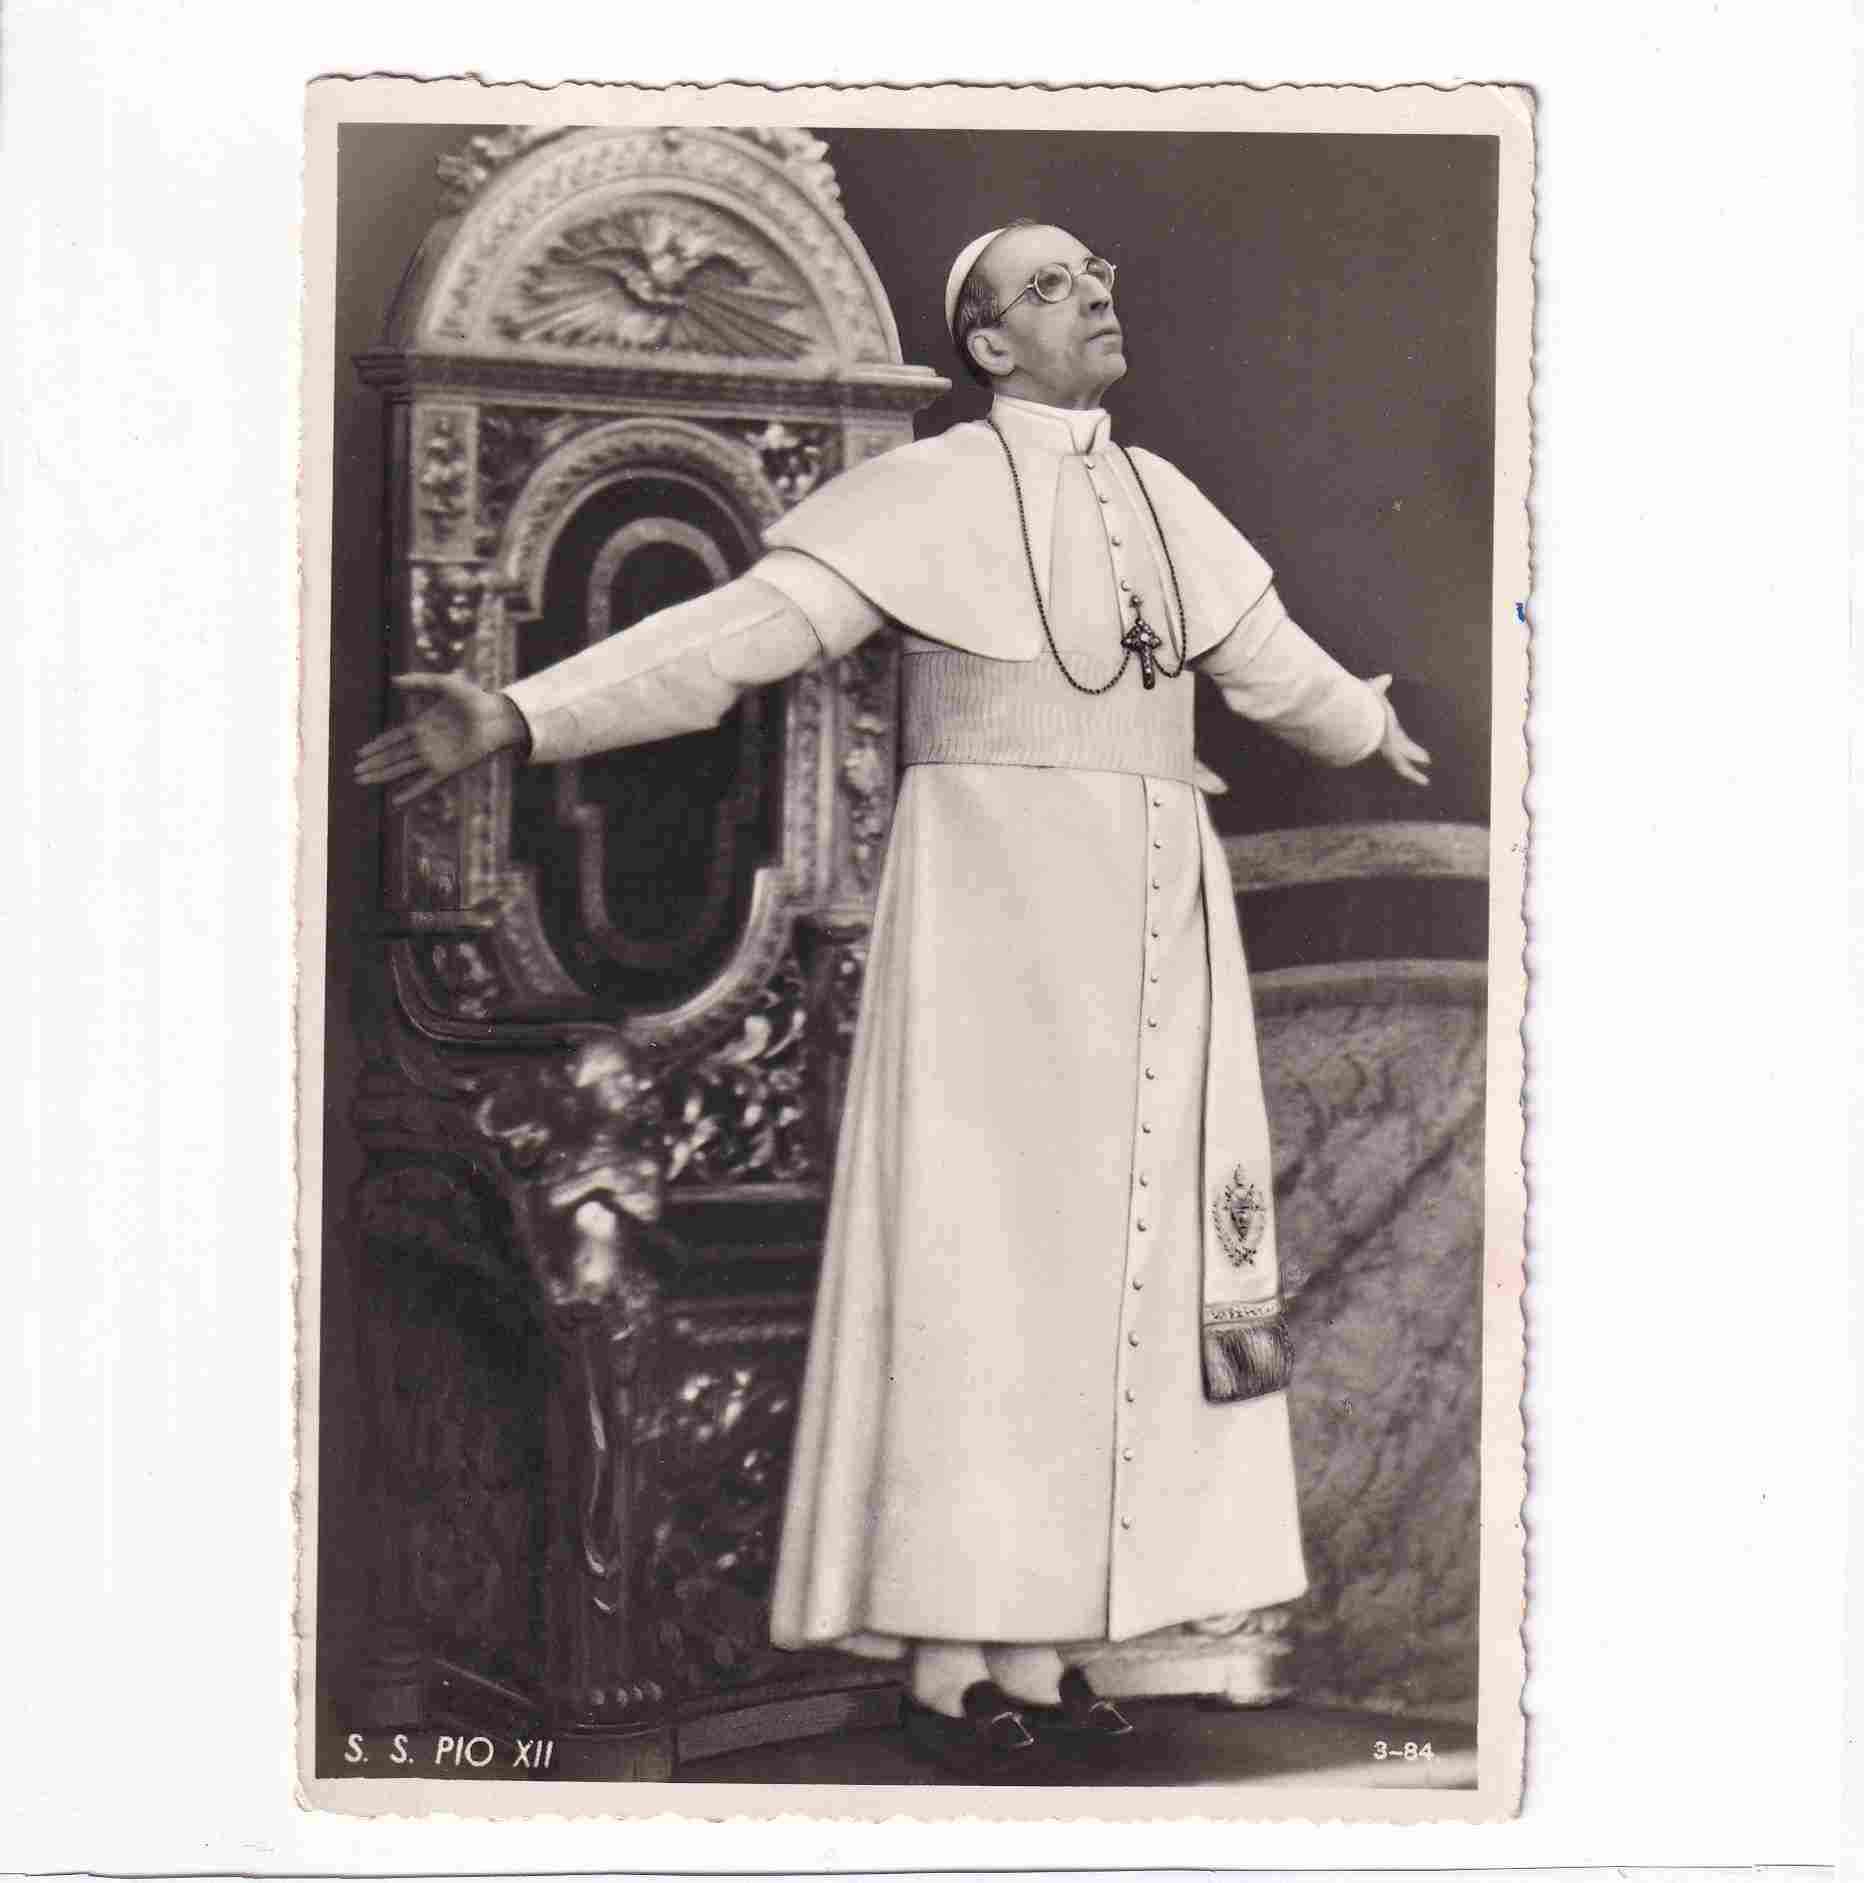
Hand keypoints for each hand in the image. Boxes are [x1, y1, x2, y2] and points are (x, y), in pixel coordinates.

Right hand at [353, 672, 527, 808]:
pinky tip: (395, 800)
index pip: (394, 739)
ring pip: (402, 770)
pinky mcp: (447, 769)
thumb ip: (419, 682)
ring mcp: (435, 758)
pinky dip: (410, 792)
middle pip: (394, 757)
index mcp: (423, 725)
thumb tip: (393, 680)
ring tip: (362, 782)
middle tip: (355, 773)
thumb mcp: (444, 684)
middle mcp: (426, 744)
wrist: (497, 715)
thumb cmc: (474, 698)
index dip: (377, 746)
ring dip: (383, 776)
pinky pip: (425, 784)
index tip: (360, 753)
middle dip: (374, 764)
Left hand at [1368, 674, 1431, 786]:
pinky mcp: (1391, 752)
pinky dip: (1415, 775)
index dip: (1398, 736)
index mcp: (1382, 725)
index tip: (1400, 739)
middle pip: (1397, 751)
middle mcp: (1384, 739)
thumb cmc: (1360, 701)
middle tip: (1413, 762)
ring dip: (1412, 771)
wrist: (1353, 712)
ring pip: (1401, 763)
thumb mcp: (1374, 691)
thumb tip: (1387, 676)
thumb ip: (1380, 685)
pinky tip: (1424, 782)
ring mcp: (1388, 747)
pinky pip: (1403, 766)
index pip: (1392, 733)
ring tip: (1423, 781)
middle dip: (1406, 756)